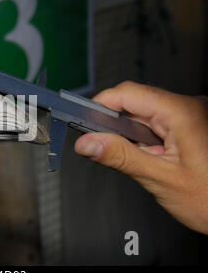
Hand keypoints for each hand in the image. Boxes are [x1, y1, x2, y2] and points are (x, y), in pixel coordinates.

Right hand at [74, 81, 207, 233]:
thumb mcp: (162, 180)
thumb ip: (121, 157)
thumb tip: (87, 143)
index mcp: (183, 112)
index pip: (129, 93)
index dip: (101, 105)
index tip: (82, 122)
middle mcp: (188, 108)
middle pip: (135, 103)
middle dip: (117, 127)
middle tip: (107, 150)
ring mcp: (191, 116)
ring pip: (144, 115)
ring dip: (133, 137)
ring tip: (145, 162)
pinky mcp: (190, 125)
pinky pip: (157, 124)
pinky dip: (146, 140)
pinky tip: (155, 159)